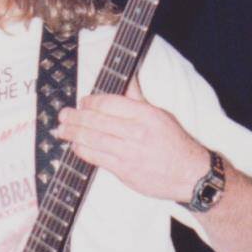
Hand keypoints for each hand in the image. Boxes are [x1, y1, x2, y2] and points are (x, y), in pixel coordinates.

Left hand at [50, 78, 210, 203]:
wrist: (190, 174)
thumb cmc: (175, 142)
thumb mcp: (160, 114)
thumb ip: (137, 97)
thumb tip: (127, 77)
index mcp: (145, 114)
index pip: (109, 103)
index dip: (90, 102)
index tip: (82, 102)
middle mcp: (136, 132)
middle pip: (96, 121)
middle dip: (75, 117)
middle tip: (62, 115)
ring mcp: (129, 153)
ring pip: (92, 140)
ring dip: (73, 134)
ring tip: (61, 130)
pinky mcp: (125, 172)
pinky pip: (97, 159)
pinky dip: (82, 151)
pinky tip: (75, 146)